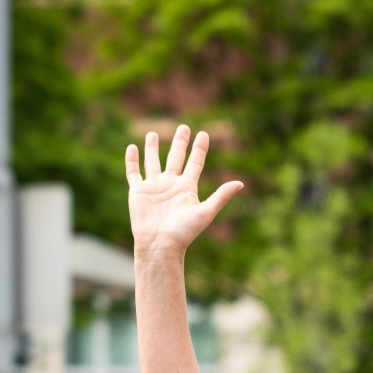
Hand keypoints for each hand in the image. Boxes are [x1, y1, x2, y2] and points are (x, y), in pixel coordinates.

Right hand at [126, 126, 244, 262]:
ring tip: (153, 134)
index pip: (195, 163)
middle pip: (176, 158)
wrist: (160, 245)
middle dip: (180, 143)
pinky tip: (132, 147)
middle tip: (184, 127)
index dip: (199, 149)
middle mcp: (171, 184)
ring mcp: (154, 187)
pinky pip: (133, 172)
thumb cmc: (184, 232)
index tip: (203, 134)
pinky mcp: (138, 191)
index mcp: (187, 188)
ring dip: (153, 148)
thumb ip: (221, 196)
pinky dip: (132, 160)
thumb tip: (240, 183)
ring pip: (153, 161)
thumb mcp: (205, 212)